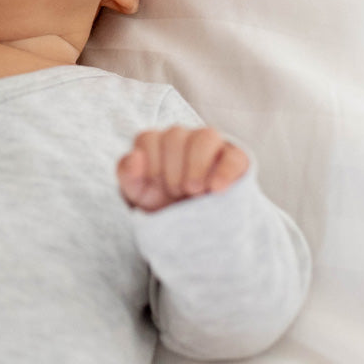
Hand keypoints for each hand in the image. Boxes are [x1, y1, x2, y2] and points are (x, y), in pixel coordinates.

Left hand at [117, 126, 248, 211]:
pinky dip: (224, 172)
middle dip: (172, 169)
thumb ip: (127, 173)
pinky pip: (234, 157)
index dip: (150, 165)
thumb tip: (134, 155)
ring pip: (206, 136)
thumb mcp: (138, 194)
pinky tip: (216, 190)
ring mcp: (211, 145)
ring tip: (194, 192)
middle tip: (176, 192)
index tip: (156, 186)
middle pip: (175, 135)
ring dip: (196, 165)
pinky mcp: (235, 159)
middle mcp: (183, 138)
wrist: (193, 229)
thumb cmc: (161, 203)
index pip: (147, 138)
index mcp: (156, 142)